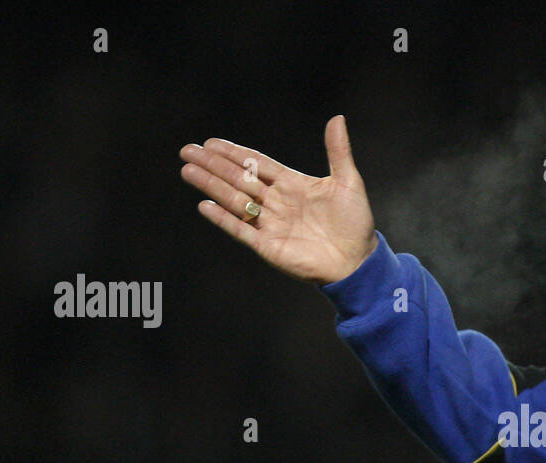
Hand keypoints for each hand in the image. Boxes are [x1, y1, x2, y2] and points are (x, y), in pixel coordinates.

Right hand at [179, 115, 376, 283]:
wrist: (358, 261)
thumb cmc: (355, 223)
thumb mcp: (348, 182)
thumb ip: (338, 151)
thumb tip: (337, 118)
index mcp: (292, 184)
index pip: (256, 164)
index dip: (234, 153)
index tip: (211, 142)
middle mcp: (277, 202)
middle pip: (238, 179)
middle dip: (213, 165)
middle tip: (188, 150)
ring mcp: (270, 224)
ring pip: (234, 200)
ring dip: (211, 186)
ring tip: (188, 171)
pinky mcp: (268, 246)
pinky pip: (240, 230)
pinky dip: (223, 219)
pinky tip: (204, 205)